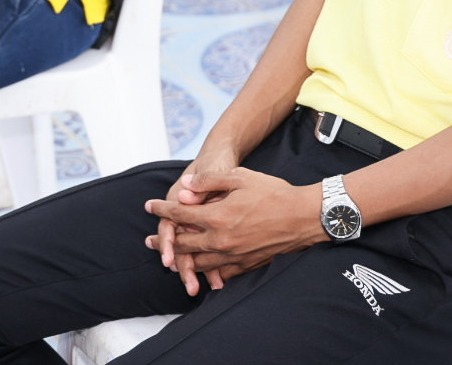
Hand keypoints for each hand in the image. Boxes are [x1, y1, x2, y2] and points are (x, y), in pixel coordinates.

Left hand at [145, 168, 323, 287]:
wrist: (302, 217)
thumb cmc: (273, 193)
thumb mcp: (239, 177)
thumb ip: (209, 181)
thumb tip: (184, 186)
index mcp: (216, 217)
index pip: (179, 214)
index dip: (161, 209)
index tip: (149, 206)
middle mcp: (220, 240)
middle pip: (182, 244)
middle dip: (163, 241)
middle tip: (148, 241)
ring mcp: (232, 256)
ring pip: (197, 263)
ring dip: (179, 260)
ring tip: (168, 260)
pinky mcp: (244, 265)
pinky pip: (218, 273)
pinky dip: (205, 272)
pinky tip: (200, 269)